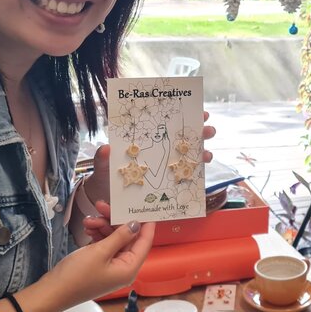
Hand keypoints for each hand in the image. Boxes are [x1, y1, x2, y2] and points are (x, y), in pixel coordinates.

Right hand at [42, 218, 153, 307]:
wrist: (52, 292)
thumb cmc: (77, 275)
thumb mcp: (100, 252)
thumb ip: (120, 236)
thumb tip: (136, 225)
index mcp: (129, 268)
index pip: (145, 241)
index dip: (146, 223)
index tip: (143, 206)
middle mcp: (123, 267)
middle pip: (127, 237)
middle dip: (114, 221)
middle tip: (102, 207)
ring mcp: (111, 266)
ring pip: (114, 239)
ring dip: (102, 226)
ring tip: (88, 220)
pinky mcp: (99, 264)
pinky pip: (104, 245)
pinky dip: (97, 235)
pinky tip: (87, 228)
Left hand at [82, 111, 216, 207]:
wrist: (108, 202)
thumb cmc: (107, 179)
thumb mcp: (103, 167)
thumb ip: (103, 159)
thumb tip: (106, 148)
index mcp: (147, 142)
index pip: (167, 125)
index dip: (183, 116)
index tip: (196, 109)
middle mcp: (160, 152)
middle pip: (185, 138)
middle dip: (200, 131)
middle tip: (208, 130)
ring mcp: (167, 168)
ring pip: (190, 157)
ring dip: (203, 153)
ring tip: (207, 154)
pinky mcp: (169, 186)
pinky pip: (187, 178)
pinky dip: (197, 174)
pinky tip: (201, 172)